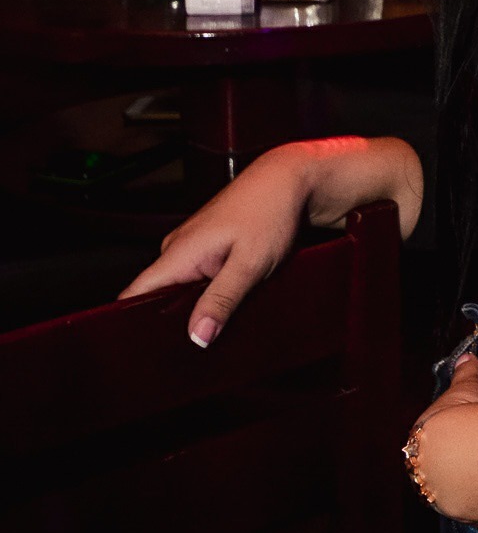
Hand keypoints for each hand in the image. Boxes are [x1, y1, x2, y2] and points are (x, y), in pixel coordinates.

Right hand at [119, 143, 312, 345]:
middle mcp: (178, 250)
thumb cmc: (270, 212)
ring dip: (198, 309)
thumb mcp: (249, 264)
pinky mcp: (209, 249)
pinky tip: (230, 304)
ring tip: (220, 326)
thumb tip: (197, 337)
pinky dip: (212, 294)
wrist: (290, 180)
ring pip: (182, 290)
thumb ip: (221, 301)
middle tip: (199, 347)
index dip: (132, 323)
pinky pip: (200, 280)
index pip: (133, 295)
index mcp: (178, 253)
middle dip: (173, 325)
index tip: (145, 351)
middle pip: (157, 298)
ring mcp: (193, 248)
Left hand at [404, 355, 477, 525]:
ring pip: (460, 489)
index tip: (472, 425)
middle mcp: (426, 475)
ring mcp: (447, 500)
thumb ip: (465, 372)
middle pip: (444, 466)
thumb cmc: (468, 418)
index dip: (452, 430)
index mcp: (419, 442)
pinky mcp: (471, 518)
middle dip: (461, 459)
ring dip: (475, 481)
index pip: (433, 437)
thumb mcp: (468, 387)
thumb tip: (467, 357)